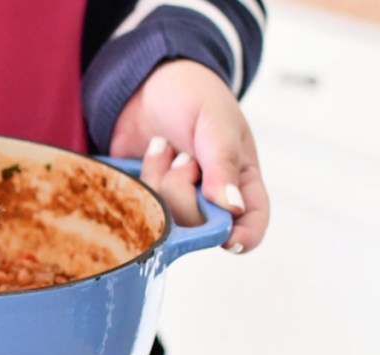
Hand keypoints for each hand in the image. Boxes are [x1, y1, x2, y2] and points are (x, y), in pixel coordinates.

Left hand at [109, 59, 268, 253]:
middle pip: (197, 224)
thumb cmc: (193, 96)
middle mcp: (208, 197)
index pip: (252, 223)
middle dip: (183, 189)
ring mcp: (173, 199)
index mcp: (241, 180)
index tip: (227, 238)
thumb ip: (223, 163)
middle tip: (183, 156)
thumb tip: (232, 208)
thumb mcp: (216, 122)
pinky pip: (135, 205)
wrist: (146, 82)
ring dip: (159, 178)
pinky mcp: (144, 196)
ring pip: (163, 217)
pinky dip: (139, 179)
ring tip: (164, 148)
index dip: (243, 237)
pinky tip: (149, 154)